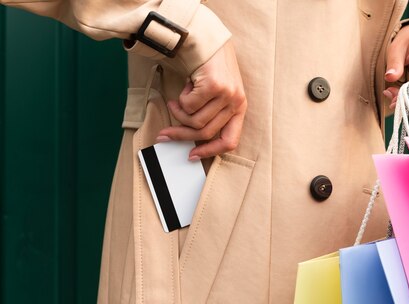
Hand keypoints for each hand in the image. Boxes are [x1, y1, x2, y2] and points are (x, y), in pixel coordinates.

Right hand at [156, 41, 246, 159]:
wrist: (207, 40)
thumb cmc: (210, 67)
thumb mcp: (216, 95)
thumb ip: (210, 114)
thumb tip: (189, 138)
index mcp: (239, 108)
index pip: (229, 141)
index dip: (209, 151)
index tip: (192, 155)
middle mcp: (236, 102)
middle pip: (206, 133)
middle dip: (182, 135)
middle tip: (166, 134)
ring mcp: (227, 94)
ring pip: (195, 121)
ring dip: (180, 113)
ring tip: (177, 101)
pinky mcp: (214, 86)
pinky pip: (189, 105)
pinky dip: (181, 99)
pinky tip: (185, 87)